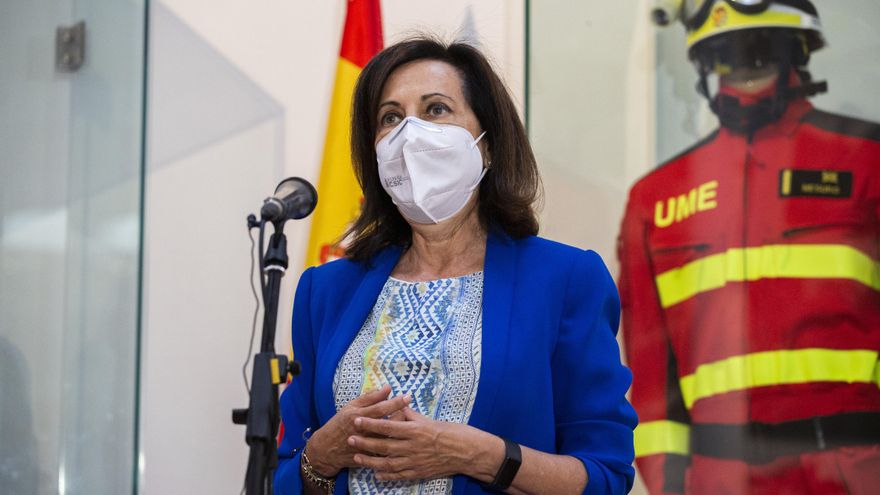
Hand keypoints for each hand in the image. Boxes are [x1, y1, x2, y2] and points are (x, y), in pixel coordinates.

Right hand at [305, 385, 410, 476]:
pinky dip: (394, 447)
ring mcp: (365, 445)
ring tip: (408, 426)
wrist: (326, 449)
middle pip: (387, 424)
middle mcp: (363, 431)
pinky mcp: (367, 457)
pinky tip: (401, 442)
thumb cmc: (340, 423)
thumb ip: (370, 397)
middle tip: (412, 412)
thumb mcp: (351, 407)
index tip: (408, 397)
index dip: (395, 403)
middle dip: (402, 417)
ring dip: (399, 433)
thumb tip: (387, 388)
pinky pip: (384, 453)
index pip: (380, 408)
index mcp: (358, 416)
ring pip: (388, 439)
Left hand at [348, 407, 502, 481]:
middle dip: (365, 443)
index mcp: (415, 430)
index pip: (388, 426)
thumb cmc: (450, 432)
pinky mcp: (419, 473)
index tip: (357, 420)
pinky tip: (376, 475)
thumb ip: (410, 415)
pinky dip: (386, 476)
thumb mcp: (429, 419)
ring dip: (370, 461)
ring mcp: (415, 461)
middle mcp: (413, 447)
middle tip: (350, 439)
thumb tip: (396, 406)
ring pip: (387, 463)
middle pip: (383, 446)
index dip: (370, 424)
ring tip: (357, 457)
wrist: (467, 451)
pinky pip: (399, 476)